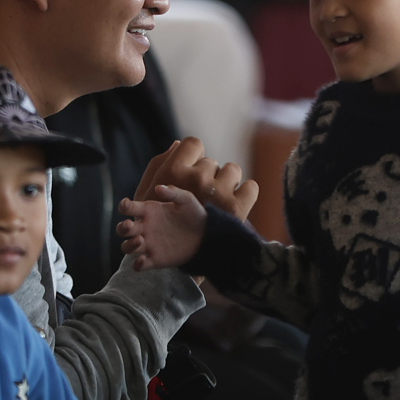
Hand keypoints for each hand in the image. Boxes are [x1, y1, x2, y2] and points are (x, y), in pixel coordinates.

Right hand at [115, 185, 208, 270]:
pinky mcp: (155, 259)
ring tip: (140, 240)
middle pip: (122, 230)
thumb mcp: (186, 200)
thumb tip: (158, 187)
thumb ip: (173, 192)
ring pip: (127, 247)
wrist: (207, 235)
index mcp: (149, 212)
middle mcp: (145, 228)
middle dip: (122, 227)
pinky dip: (137, 264)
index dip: (124, 206)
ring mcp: (149, 244)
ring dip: (129, 245)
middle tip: (130, 225)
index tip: (127, 204)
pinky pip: (139, 265)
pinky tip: (143, 260)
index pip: (128, 209)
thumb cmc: (195, 215)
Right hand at [138, 137, 258, 220]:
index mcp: (174, 172)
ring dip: (227, 182)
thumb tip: (178, 144)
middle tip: (201, 194)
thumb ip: (160, 165)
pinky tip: (236, 202)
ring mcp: (218, 194)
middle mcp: (198, 180)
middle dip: (207, 176)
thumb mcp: (148, 194)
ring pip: (232, 170)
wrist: (179, 256)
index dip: (194, 157)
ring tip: (218, 199)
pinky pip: (251, 188)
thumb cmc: (159, 223)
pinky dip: (247, 193)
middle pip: (211, 162)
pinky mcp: (237, 209)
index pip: (193, 144)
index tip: (192, 170)